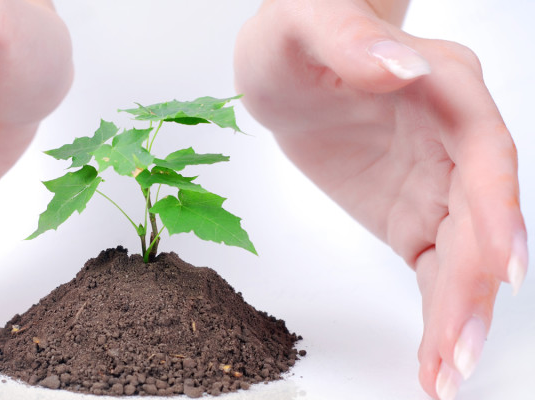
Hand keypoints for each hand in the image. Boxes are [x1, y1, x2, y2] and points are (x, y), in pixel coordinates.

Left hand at [234, 0, 526, 397]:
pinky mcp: (413, 215)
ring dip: (459, 314)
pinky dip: (435, 312)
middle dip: (475, 285)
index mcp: (444, 85)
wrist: (286, 66)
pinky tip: (431, 358)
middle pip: (482, 217)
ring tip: (445, 374)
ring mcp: (439, 183)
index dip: (497, 207)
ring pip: (464, 254)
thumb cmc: (299, 31)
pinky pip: (434, 269)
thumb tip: (401, 66)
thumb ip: (352, 38)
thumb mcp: (307, 20)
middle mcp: (456, 139)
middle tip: (456, 351)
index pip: (485, 149)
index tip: (501, 264)